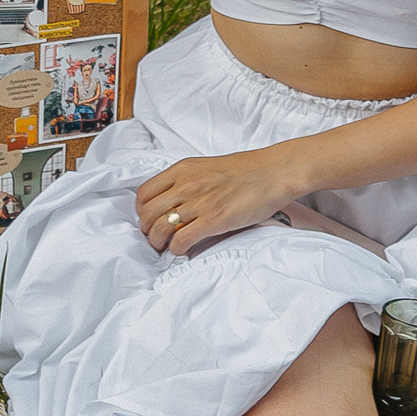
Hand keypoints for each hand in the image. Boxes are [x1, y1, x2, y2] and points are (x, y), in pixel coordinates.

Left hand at [137, 148, 304, 255]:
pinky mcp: (213, 220)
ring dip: (158, 242)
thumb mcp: (207, 166)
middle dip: (147, 229)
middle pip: (148, 213)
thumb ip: (188, 180)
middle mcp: (186, 185)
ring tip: (164, 246)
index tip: (148, 218)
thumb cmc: (247, 170)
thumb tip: (174, 200)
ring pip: (160, 228)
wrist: (274, 172)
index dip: (142, 210)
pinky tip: (182, 249)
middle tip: (154, 237)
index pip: (145, 193)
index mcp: (183, 169)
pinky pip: (181, 240)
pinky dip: (177, 249)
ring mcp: (199, 203)